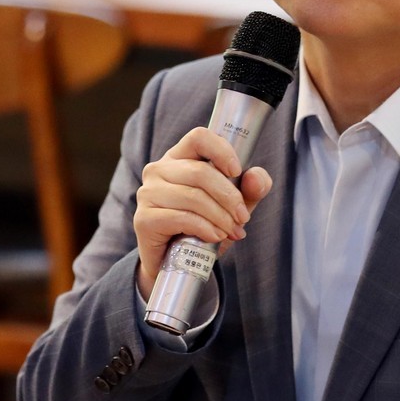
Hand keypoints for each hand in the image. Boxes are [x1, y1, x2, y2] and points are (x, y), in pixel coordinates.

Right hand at [134, 127, 271, 297]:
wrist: (177, 263)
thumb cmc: (205, 225)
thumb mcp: (234, 206)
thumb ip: (251, 189)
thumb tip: (255, 177)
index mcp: (180, 157)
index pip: (199, 137)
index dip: (221, 151)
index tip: (237, 171)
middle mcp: (159, 170)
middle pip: (200, 172)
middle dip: (229, 197)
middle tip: (243, 217)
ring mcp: (148, 193)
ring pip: (193, 196)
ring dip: (220, 217)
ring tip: (232, 231)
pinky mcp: (144, 219)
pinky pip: (181, 218)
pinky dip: (204, 228)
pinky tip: (215, 237)